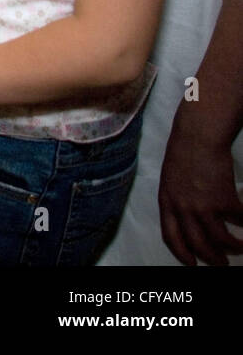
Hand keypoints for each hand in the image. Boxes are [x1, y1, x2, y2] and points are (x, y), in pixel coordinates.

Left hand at [158, 116, 242, 264]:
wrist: (197, 137)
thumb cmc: (184, 154)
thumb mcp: (170, 180)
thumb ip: (176, 201)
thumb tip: (188, 220)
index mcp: (167, 203)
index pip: (171, 237)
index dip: (182, 253)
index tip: (191, 264)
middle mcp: (184, 209)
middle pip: (198, 244)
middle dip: (212, 258)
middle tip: (222, 263)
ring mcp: (204, 206)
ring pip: (221, 239)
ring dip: (234, 247)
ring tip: (241, 247)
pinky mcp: (225, 200)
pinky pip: (240, 220)